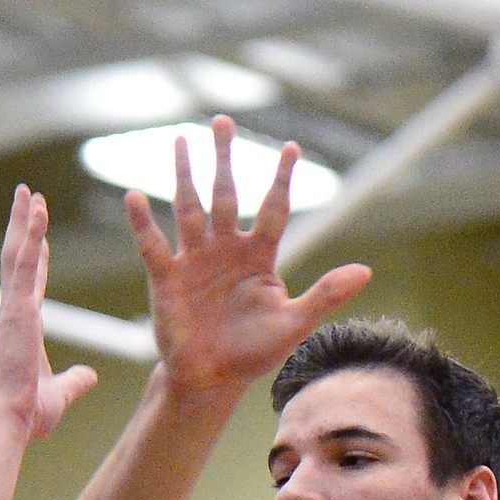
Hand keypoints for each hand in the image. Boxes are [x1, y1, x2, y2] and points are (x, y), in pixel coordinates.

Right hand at [0, 184, 97, 437]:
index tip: (43, 236)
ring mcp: (13, 309)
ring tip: (29, 191)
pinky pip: (24, 265)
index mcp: (23, 329)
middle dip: (22, 225)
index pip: (31, 283)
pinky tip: (38, 212)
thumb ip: (76, 381)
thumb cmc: (28, 414)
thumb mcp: (61, 393)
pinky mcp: (16, 311)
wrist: (11, 422)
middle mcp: (14, 313)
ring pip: (17, 254)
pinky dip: (32, 237)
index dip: (38, 258)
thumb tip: (91, 375)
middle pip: (18, 259)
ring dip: (24, 221)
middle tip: (27, 195)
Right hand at [125, 115, 370, 397]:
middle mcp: (225, 250)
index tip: (292, 147)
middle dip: (224, 158)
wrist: (212, 379)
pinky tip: (133, 196)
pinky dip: (143, 223)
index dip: (281, 179)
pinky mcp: (166, 278)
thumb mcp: (294, 324)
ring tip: (180, 140)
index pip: (273, 209)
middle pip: (226, 195)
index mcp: (258, 257)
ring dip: (184, 175)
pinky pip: (153, 245)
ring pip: (189, 208)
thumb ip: (326, 295)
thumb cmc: (253, 352)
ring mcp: (194, 261)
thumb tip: (366, 271)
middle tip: (223, 120)